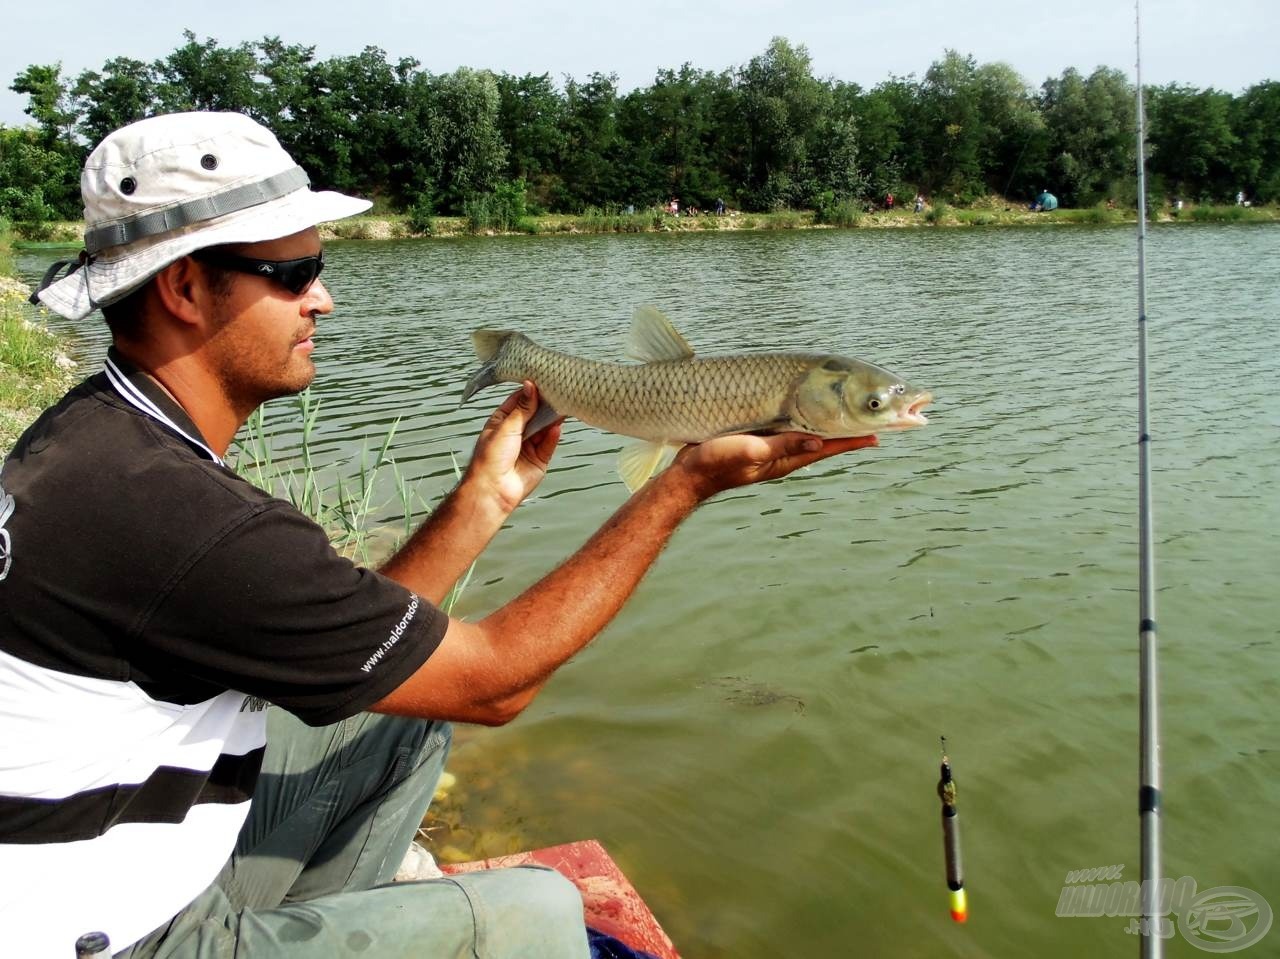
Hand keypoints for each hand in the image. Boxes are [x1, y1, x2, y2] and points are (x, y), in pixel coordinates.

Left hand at [466, 382, 562, 513]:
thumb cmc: (490, 459)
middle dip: (544, 406)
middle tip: (557, 393)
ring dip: (551, 420)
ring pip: (543, 429)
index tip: (543, 381)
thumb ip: (522, 408)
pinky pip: (548, 445)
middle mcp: (515, 434)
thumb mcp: (506, 427)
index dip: (529, 393)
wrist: (493, 490)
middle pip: (534, 415)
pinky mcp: (538, 460)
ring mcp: (527, 447)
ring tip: (562, 408)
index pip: (518, 402)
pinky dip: (553, 436)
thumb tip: (530, 387)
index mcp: (501, 423)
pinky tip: (557, 427)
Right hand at [670, 432, 878, 500]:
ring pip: (809, 436)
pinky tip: (809, 418)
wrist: (688, 474)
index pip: (827, 448)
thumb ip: (781, 445)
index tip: (878, 435)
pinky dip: (807, 423)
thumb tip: (818, 441)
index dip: (852, 440)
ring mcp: (772, 449)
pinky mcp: (759, 442)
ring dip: (831, 427)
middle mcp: (784, 455)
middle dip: (848, 433)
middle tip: (874, 425)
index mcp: (786, 459)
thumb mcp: (750, 451)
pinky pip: (790, 431)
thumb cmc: (716, 462)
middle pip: (824, 442)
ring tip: (852, 420)